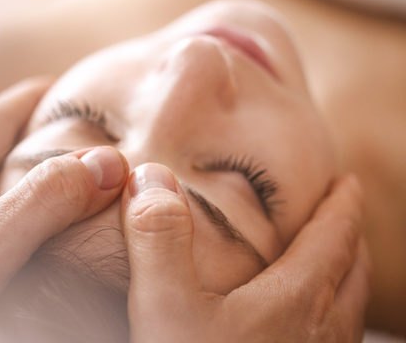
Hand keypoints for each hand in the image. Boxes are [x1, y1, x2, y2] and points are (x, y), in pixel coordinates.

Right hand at [121, 163, 370, 342]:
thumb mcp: (164, 307)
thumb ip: (158, 237)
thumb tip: (150, 176)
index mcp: (295, 300)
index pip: (334, 237)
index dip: (340, 205)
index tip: (346, 182)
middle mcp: (320, 333)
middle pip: (353, 272)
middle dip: (350, 237)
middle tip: (342, 216)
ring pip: (350, 310)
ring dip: (348, 277)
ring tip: (335, 264)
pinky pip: (336, 340)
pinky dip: (334, 316)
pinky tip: (308, 330)